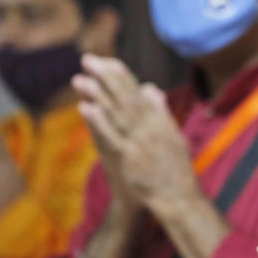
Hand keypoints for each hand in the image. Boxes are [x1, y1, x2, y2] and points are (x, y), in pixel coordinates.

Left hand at [73, 55, 194, 212]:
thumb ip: (160, 111)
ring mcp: (138, 142)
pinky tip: (84, 107)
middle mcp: (149, 127)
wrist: (177, 197)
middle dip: (105, 77)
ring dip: (97, 95)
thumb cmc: (175, 168)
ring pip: (114, 113)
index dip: (121, 76)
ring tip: (80, 79)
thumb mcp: (173, 135)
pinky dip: (97, 121)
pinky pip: (110, 136)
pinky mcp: (128, 158)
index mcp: (159, 121)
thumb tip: (150, 87)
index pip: (137, 93)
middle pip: (123, 98)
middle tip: (87, 59)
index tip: (108, 60)